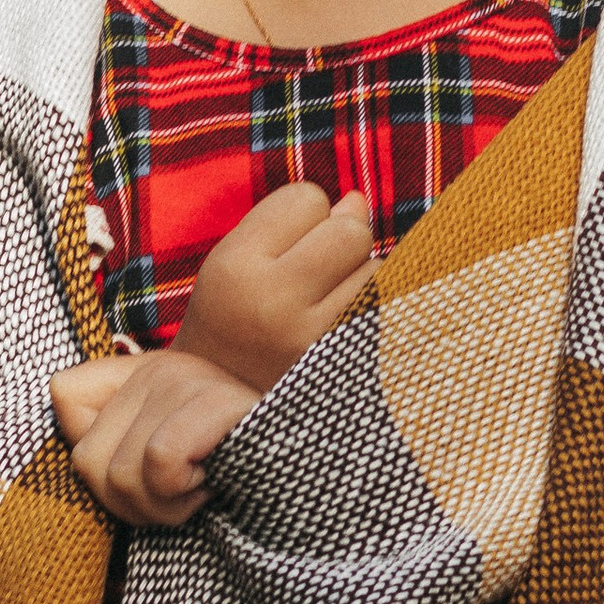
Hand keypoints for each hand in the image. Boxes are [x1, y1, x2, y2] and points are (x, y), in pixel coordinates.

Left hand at [51, 348, 256, 527]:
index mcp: (142, 374)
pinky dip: (184, 496)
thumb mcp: (161, 465)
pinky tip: (216, 484)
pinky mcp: (218, 401)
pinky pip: (160, 464)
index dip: (92, 456)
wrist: (310, 479)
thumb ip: (109, 442)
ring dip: (163, 508)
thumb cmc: (230, 481)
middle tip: (182, 495)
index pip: (62, 393)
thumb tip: (66, 419)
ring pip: (120, 474)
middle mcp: (160, 366)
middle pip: (86, 461)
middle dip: (131, 505)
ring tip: (202, 489)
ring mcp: (189, 379)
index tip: (145, 473)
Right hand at [178, 181, 374, 392]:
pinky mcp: (343, 366)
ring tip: (321, 303)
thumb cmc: (234, 316)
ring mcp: (312, 339)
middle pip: (350, 230)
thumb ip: (291, 222)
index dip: (301, 217)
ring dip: (359, 276)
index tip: (281, 246)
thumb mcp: (238, 261)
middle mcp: (271, 302)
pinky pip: (384, 310)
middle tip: (311, 271)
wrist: (220, 405)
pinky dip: (372, 307)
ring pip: (376, 268)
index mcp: (233, 267)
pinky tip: (341, 324)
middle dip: (340, 239)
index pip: (306, 198)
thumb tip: (359, 200)